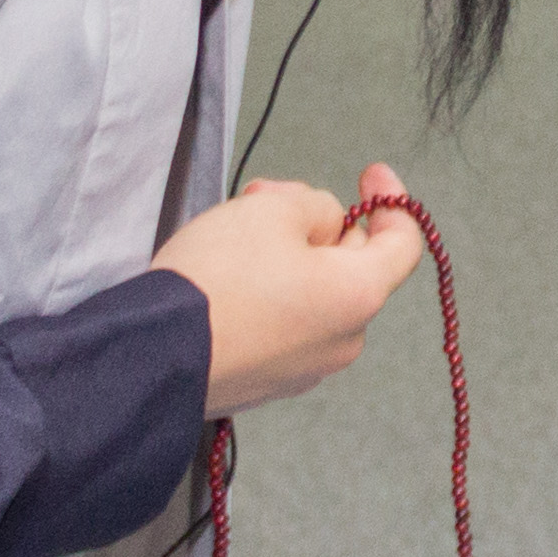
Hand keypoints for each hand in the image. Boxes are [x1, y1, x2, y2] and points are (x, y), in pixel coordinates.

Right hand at [157, 164, 429, 413]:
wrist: (152, 356)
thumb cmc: (218, 279)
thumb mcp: (274, 211)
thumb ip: (316, 206)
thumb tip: (323, 226)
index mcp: (359, 295)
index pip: (404, 244)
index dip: (391, 200)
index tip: (371, 173)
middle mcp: (343, 340)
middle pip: (354, 266)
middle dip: (320, 222)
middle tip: (270, 196)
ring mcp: (304, 368)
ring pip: (315, 294)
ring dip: (291, 255)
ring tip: (238, 230)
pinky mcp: (266, 383)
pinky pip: (286, 325)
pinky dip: (272, 294)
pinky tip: (228, 277)